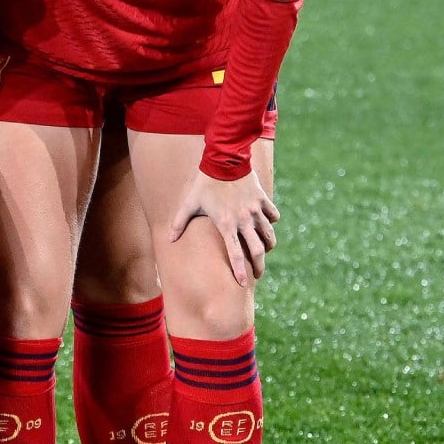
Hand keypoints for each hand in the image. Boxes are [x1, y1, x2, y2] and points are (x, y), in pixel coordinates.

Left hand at [171, 168, 277, 284]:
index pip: (236, 254)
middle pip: (258, 250)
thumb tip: (170, 240)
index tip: (243, 283)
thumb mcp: (190, 203)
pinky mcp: (263, 200)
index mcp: (226, 225)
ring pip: (269, 235)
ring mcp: (256, 211)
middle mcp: (244, 221)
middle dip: (259, 265)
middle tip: (258, 274)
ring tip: (265, 252)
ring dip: (268, 246)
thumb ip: (179, 222)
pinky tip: (268, 225)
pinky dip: (272, 222)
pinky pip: (273, 216)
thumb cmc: (204, 183)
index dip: (240, 270)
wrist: (224, 160)